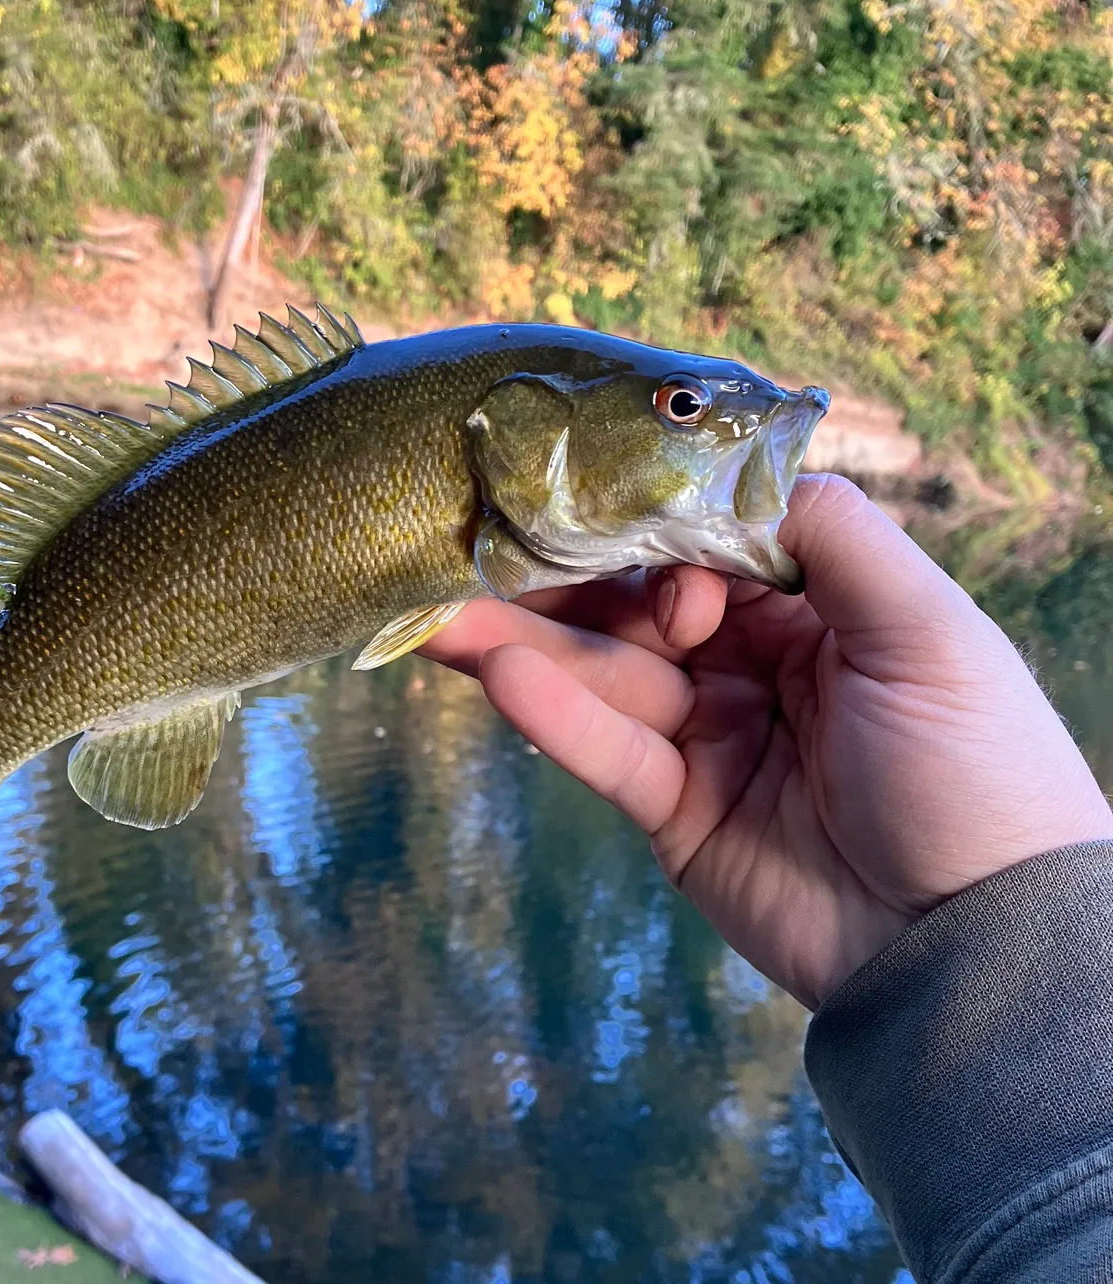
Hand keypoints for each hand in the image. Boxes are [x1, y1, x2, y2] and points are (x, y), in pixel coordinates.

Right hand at [422, 474, 1112, 1008]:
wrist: (971, 945)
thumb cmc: (971, 768)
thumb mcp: (928, 629)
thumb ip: (835, 534)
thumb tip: (739, 466)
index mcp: (811, 612)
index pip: (701, 548)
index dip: (647, 530)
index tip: (598, 515)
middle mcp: (749, 664)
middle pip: (635, 608)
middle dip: (557, 580)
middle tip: (468, 545)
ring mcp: (706, 738)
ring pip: (603, 676)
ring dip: (524, 642)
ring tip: (441, 610)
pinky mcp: (673, 812)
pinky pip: (607, 751)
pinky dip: (554, 716)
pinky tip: (496, 675)